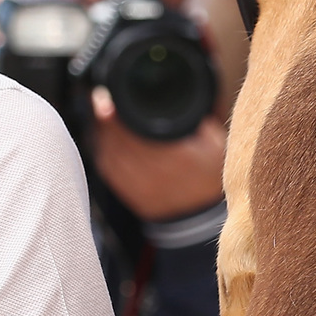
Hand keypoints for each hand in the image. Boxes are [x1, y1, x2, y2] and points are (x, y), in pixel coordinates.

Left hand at [90, 87, 225, 222]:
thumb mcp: (215, 145)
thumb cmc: (210, 179)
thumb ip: (198, 122)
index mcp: (175, 157)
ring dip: (101, 136)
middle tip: (100, 102)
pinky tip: (104, 142)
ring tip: (102, 118)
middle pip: (116, 142)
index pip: (134, 133)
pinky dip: (103, 154)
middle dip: (104, 121)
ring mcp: (141, 187)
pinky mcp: (133, 197)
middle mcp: (155, 173)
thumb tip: (180, 98)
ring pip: (109, 156)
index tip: (105, 100)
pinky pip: (109, 172)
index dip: (115, 116)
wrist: (205, 218)